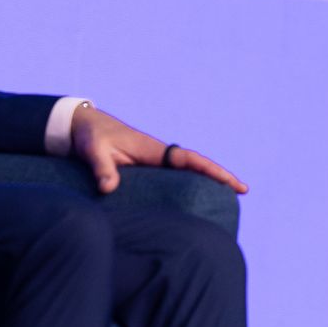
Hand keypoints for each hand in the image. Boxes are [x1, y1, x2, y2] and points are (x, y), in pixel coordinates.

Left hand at [69, 104, 248, 195]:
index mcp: (153, 149)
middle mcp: (160, 154)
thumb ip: (102, 169)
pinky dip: (189, 184)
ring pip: (188, 171)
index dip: (211, 170)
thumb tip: (108, 189)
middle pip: (197, 166)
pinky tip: (194, 200)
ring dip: (207, 181)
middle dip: (219, 176)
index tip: (231, 181)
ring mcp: (155, 161)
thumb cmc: (91, 138)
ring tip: (228, 198)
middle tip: (243, 191)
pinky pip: (174, 176)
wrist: (84, 126)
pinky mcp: (148, 167)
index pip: (189, 160)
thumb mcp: (94, 152)